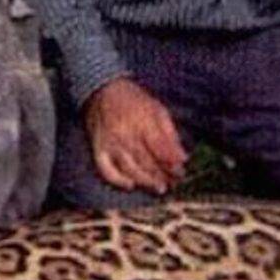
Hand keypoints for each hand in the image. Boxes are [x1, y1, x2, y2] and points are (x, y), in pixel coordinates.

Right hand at [83, 78, 185, 193]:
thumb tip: (182, 159)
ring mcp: (109, 143)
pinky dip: (118, 181)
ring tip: (159, 188)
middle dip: (162, 175)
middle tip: (173, 183)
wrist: (102, 91)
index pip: (160, 148)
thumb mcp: (158, 110)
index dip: (172, 164)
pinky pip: (106, 170)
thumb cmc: (134, 101)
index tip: (181, 172)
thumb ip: (170, 134)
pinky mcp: (98, 149)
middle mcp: (124, 133)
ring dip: (146, 181)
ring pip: (129, 169)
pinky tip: (131, 185)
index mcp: (142, 121)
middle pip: (146, 161)